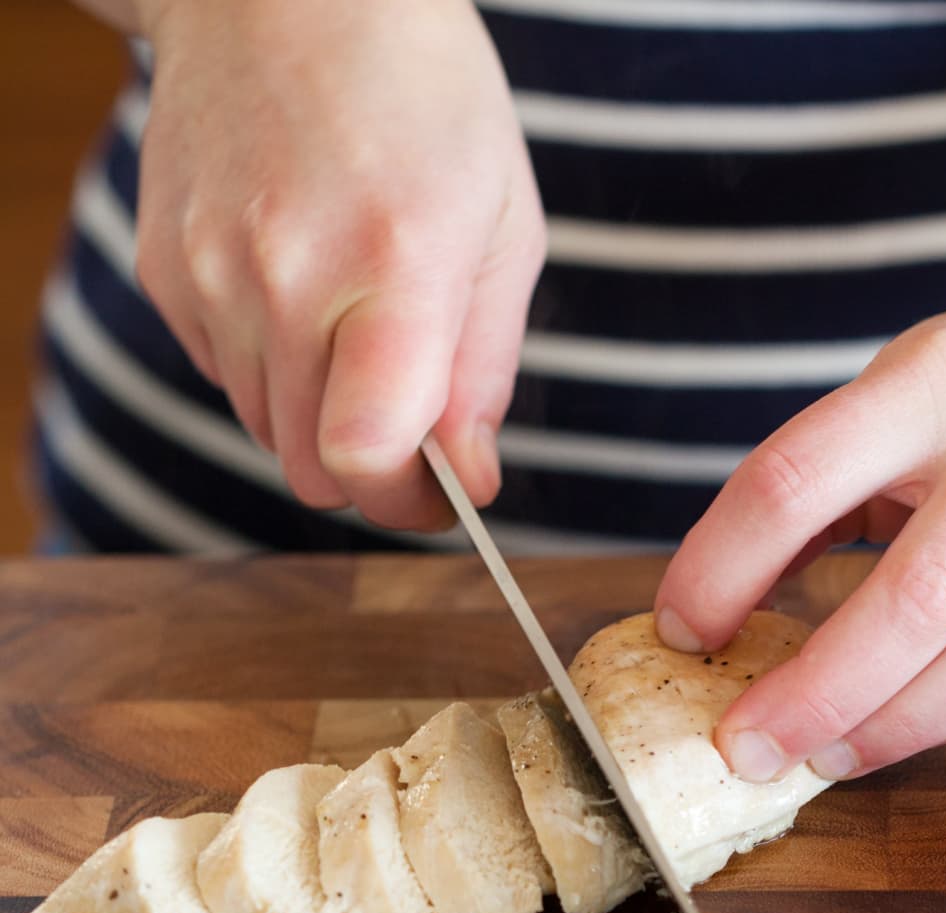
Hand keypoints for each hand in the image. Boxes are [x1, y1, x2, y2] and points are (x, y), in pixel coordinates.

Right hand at [134, 0, 544, 527]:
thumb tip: (470, 481)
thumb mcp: (507, 227)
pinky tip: (307, 293)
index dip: (408, 503)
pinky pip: (226, 375)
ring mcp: (209, 272)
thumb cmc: (428, 102)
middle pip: (311, 469)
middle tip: (419, 436)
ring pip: (267, 432)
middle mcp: (285, 275)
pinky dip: (275, 369)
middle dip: (374, 475)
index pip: (365, 454)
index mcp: (393, 263)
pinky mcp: (166, 269)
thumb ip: (485, 371)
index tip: (445, 496)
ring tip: (365, 332)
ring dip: (324, 420)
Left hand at [655, 257, 945, 781]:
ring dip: (890, 726)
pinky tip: (902, 728)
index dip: (721, 566)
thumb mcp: (916, 379)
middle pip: (904, 598)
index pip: (799, 478)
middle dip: (809, 692)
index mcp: (939, 374)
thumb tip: (729, 594)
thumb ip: (833, 478)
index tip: (683, 627)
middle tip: (742, 744)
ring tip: (820, 753)